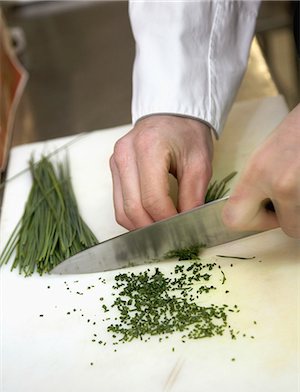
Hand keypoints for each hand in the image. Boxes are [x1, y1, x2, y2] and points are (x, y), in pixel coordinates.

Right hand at [110, 115, 212, 229]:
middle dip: (153, 229)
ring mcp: (115, 162)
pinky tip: (150, 221)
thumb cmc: (188, 134)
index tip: (183, 230)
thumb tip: (187, 226)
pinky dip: (134, 218)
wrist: (171, 115)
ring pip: (121, 211)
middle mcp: (125, 155)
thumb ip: (193, 196)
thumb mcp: (200, 163)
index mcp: (148, 148)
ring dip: (141, 228)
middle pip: (133, 208)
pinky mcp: (114, 170)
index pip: (153, 199)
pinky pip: (119, 204)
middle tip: (173, 237)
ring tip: (162, 232)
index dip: (168, 221)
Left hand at [223, 104, 299, 237]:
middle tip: (295, 195)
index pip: (234, 219)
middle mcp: (280, 183)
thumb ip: (258, 181)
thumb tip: (257, 208)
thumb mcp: (268, 152)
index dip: (253, 221)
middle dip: (293, 218)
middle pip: (287, 227)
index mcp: (258, 171)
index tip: (265, 212)